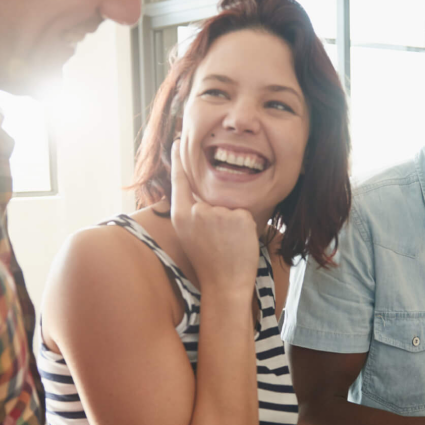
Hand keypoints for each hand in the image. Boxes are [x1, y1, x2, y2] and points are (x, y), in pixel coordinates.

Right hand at [170, 140, 259, 294]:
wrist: (225, 283)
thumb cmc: (209, 260)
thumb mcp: (190, 234)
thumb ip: (192, 211)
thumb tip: (198, 194)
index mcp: (180, 215)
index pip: (180, 180)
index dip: (179, 160)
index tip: (180, 140)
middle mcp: (196, 211)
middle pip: (211, 196)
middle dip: (218, 213)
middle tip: (217, 237)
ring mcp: (217, 213)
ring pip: (230, 206)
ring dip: (232, 222)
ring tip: (227, 243)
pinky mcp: (238, 216)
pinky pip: (245, 213)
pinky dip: (245, 226)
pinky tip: (238, 242)